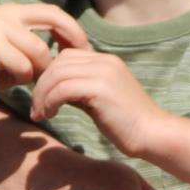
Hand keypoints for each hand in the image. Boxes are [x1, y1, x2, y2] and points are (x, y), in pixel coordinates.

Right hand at [0, 3, 87, 92]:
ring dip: (35, 72)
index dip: (73, 31)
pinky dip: (19, 79)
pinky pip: (23, 68)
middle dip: (57, 58)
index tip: (84, 50)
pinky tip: (2, 80)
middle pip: (50, 31)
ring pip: (38, 52)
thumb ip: (38, 45)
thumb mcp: (16, 52)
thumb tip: (75, 50)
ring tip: (19, 78)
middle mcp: (4, 15)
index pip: (53, 13)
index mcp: (13, 12)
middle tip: (58, 74)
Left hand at [29, 48, 166, 155]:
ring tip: (40, 114)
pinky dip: (50, 101)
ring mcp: (103, 72)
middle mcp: (104, 61)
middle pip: (58, 62)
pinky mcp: (101, 88)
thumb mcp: (98, 99)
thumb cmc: (126, 123)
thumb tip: (51, 91)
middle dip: (41, 85)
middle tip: (36, 108)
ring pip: (57, 74)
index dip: (48, 74)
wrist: (153, 134)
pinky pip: (63, 89)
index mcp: (105, 60)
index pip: (66, 56)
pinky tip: (50, 115)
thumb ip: (78, 90)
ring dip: (42, 95)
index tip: (42, 97)